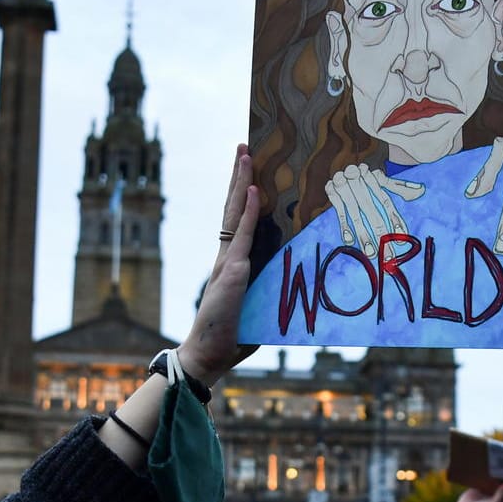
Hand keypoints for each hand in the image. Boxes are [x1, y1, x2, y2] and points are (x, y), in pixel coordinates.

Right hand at [176, 147, 260, 387]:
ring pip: (235, 213)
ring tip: (245, 154)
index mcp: (232, 263)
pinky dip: (250, 211)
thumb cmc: (232, 336)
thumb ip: (268, 291)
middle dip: (239, 176)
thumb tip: (294, 286)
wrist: (208, 355)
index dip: (243, 193)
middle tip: (243, 146)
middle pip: (233, 207)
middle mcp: (227, 257)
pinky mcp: (233, 273)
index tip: (249, 169)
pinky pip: (243, 236)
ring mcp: (228, 262)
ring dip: (242, 182)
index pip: (238, 220)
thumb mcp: (256, 308)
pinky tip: (256, 190)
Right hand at [327, 163, 422, 249]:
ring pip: (357, 214)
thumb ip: (401, 186)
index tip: (401, 239)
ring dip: (363, 235)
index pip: (387, 204)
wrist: (341, 156)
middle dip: (381, 235)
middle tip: (388, 255)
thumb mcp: (382, 177)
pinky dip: (344, 225)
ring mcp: (346, 187)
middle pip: (373, 213)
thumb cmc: (364, 173)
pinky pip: (339, 210)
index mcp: (375, 181)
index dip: (395, 221)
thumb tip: (421, 191)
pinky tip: (349, 240)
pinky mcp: (332, 191)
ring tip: (371, 254)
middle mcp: (362, 184)